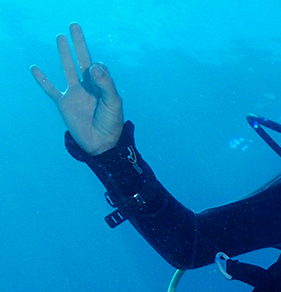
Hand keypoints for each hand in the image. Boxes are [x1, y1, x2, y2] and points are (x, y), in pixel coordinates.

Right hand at [31, 23, 123, 154]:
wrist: (102, 144)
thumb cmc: (112, 124)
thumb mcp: (113, 102)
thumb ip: (106, 84)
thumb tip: (92, 65)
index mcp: (102, 85)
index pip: (98, 67)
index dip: (97, 66)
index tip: (95, 71)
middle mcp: (88, 86)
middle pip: (82, 60)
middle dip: (79, 43)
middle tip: (74, 26)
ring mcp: (75, 93)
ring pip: (68, 69)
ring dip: (64, 54)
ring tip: (60, 38)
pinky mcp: (64, 103)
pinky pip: (51, 89)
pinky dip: (42, 79)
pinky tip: (35, 68)